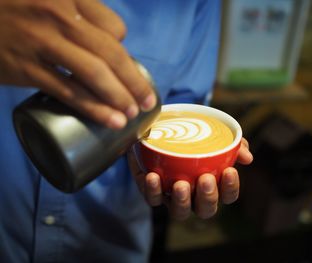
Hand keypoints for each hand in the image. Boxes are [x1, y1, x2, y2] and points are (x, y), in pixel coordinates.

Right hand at [0, 0, 155, 128]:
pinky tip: (110, 120)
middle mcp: (60, 16)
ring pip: (94, 74)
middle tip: (148, 101)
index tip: (127, 70)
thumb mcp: (51, 2)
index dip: (125, 51)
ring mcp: (43, 43)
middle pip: (111, 54)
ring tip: (133, 114)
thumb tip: (112, 43)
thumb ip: (80, 17)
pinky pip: (69, 92)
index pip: (114, 28)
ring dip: (119, 97)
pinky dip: (94, 109)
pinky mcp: (28, 68)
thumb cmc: (18, 10)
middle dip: (135, 82)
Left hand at [128, 138, 252, 220]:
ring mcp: (172, 196)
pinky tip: (153, 176)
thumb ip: (234, 144)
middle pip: (205, 210)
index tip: (230, 171)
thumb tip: (248, 157)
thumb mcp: (215, 135)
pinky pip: (152, 199)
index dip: (231, 188)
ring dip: (182, 201)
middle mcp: (194, 196)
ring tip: (181, 185)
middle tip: (206, 179)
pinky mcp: (151, 190)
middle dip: (208, 197)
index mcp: (212, 185)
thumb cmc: (193, 137)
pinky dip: (153, 190)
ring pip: (179, 211)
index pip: (227, 196)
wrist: (160, 129)